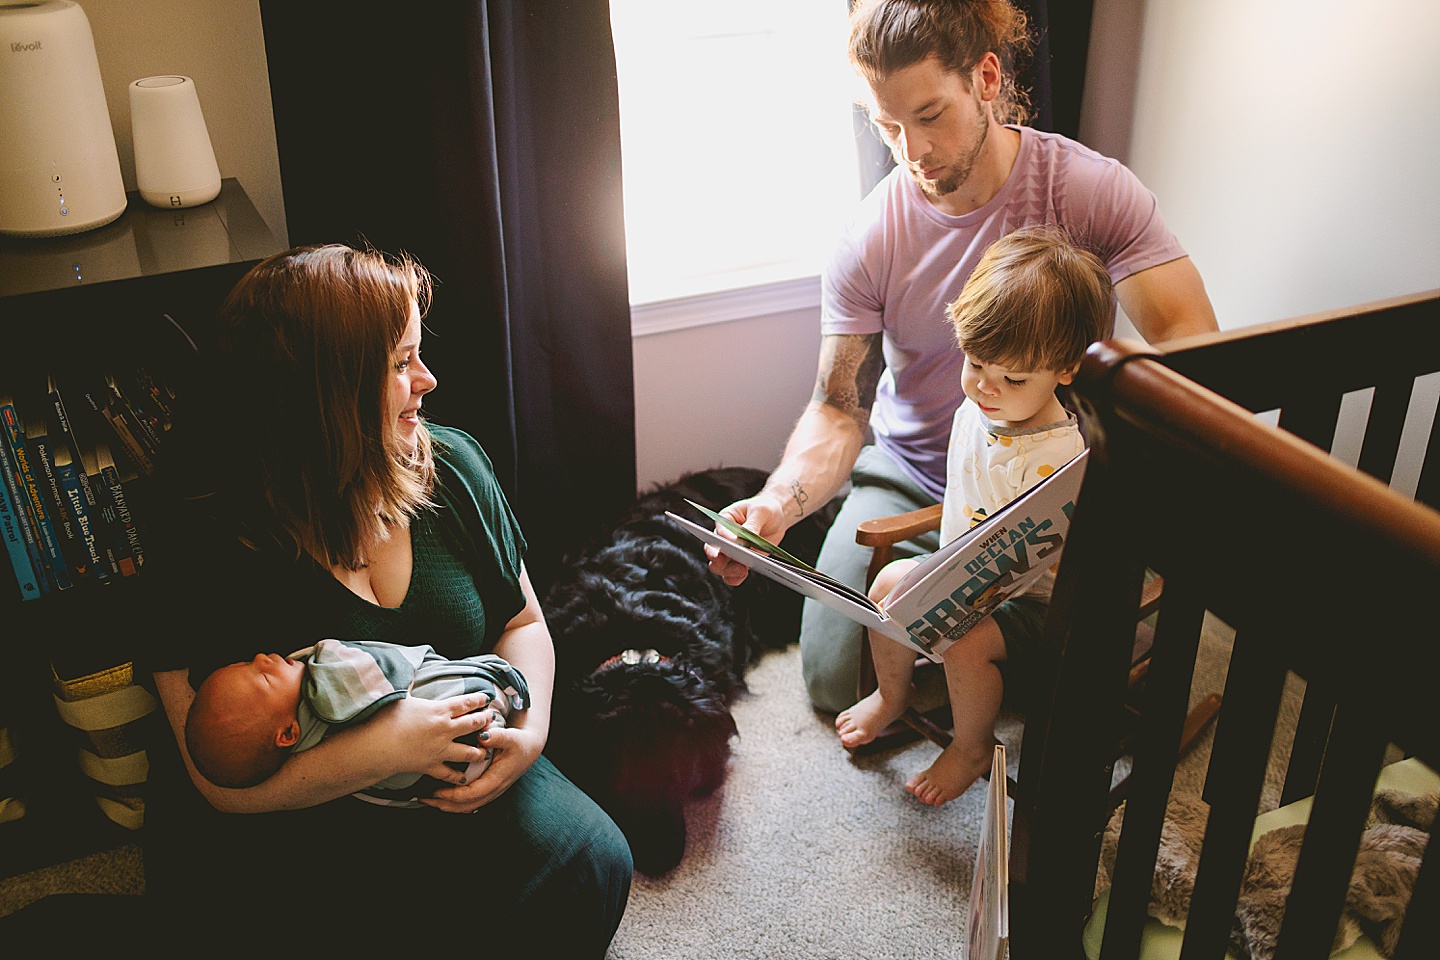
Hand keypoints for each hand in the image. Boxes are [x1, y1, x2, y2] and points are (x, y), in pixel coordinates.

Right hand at [369, 692, 492, 780]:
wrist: (377, 745)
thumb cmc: (387, 718)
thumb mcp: (402, 696)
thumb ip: (409, 683)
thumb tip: (408, 669)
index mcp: (439, 710)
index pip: (465, 703)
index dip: (478, 699)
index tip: (486, 698)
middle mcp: (445, 730)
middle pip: (473, 724)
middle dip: (484, 720)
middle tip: (491, 718)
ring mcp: (441, 749)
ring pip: (469, 752)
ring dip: (479, 751)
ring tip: (485, 751)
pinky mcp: (432, 766)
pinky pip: (450, 774)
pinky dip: (458, 777)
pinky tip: (464, 778)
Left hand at [421, 722, 544, 813]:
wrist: (531, 747)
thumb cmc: (520, 742)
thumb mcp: (512, 737)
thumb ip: (498, 736)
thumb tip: (484, 736)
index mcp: (497, 779)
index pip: (472, 794)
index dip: (453, 795)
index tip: (436, 791)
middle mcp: (493, 789)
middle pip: (466, 806)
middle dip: (444, 805)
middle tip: (424, 798)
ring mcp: (490, 791)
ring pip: (466, 807)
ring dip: (447, 805)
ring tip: (429, 800)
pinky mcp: (487, 789)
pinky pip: (469, 801)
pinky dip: (454, 802)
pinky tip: (442, 798)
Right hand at [704, 495, 789, 585]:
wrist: (776, 517)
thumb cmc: (766, 509)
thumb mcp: (761, 512)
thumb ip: (751, 525)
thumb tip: (743, 542)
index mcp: (724, 520)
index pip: (720, 532)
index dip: (724, 540)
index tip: (732, 545)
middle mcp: (724, 537)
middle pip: (713, 551)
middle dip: (720, 559)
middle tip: (733, 562)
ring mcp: (731, 551)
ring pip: (720, 566)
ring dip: (728, 570)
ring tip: (742, 571)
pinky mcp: (741, 561)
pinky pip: (732, 574)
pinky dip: (736, 577)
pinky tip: (744, 575)